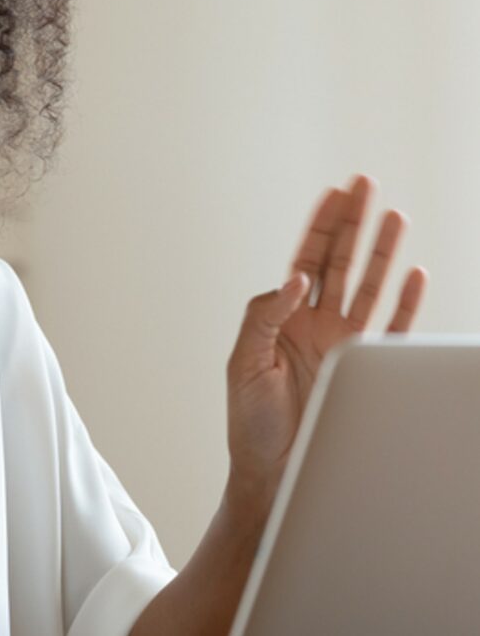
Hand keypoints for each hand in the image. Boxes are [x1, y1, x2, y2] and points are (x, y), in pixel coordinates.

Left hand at [225, 176, 427, 513]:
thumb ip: (264, 315)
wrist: (273, 472)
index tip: (333, 192)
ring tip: (394, 215)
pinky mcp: (365, 371)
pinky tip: (412, 273)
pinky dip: (404, 302)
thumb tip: (296, 280)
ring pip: (368, 287)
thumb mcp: (244, 362)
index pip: (306, 259)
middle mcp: (316, 324)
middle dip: (352, 223)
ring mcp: (344, 346)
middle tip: (365, 184)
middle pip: (340, 261)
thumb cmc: (250, 421)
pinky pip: (391, 329)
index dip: (319, 226)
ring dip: (381, 252)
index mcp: (284, 318)